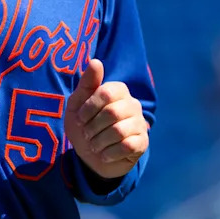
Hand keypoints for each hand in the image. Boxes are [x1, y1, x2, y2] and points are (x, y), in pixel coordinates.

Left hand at [64, 59, 148, 179]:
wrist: (90, 156)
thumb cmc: (83, 125)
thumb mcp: (77, 104)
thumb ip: (86, 83)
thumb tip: (96, 62)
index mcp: (118, 90)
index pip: (105, 93)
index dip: (88, 108)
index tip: (80, 118)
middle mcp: (132, 104)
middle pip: (111, 113)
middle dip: (92, 127)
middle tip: (87, 134)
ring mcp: (140, 123)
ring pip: (118, 131)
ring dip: (99, 142)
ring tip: (95, 145)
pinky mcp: (142, 142)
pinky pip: (126, 146)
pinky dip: (109, 153)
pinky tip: (105, 153)